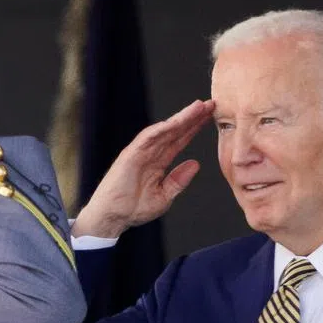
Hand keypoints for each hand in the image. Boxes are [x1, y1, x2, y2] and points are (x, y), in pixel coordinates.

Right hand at [71, 99, 214, 238]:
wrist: (112, 217)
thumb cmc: (133, 209)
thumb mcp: (164, 197)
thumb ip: (178, 180)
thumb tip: (195, 164)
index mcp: (158, 162)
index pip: (179, 140)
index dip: (194, 128)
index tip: (210, 117)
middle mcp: (150, 153)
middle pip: (175, 131)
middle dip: (192, 118)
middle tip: (210, 104)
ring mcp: (140, 152)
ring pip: (164, 130)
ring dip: (181, 118)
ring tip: (198, 107)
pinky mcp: (130, 154)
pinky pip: (147, 138)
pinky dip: (162, 128)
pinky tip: (176, 121)